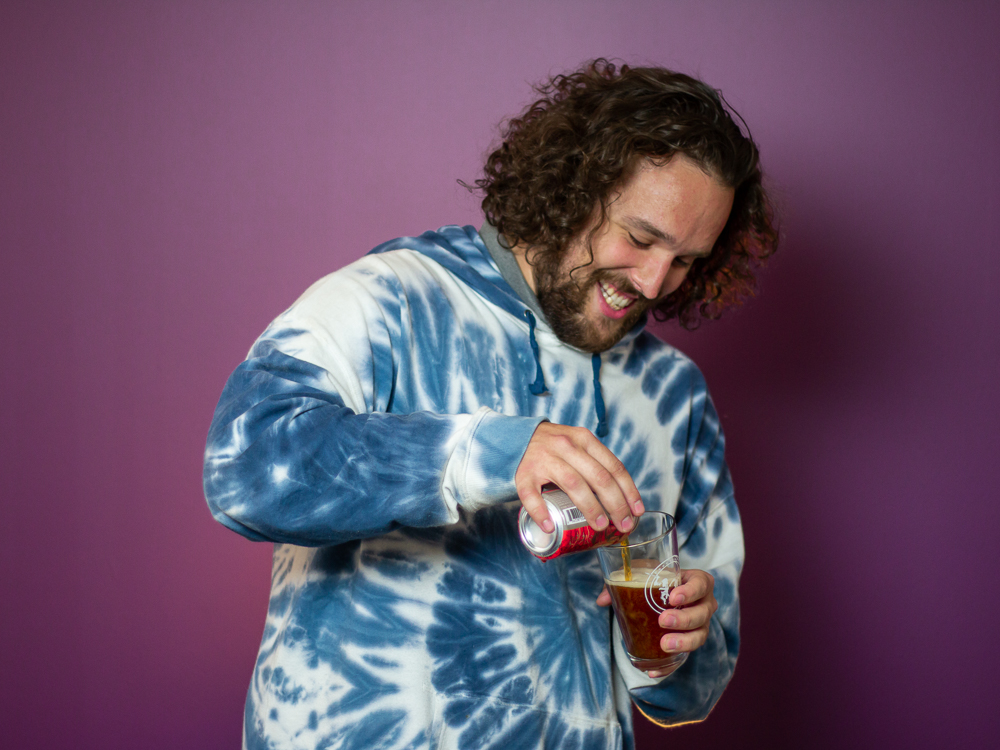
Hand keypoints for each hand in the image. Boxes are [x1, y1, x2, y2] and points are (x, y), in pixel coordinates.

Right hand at [515, 422, 642, 532]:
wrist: (517, 437)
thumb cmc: (555, 447)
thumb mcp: (578, 443)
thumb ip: (597, 461)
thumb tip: (623, 495)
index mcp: (584, 439)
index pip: (613, 466)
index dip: (628, 490)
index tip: (636, 510)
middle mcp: (566, 446)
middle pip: (598, 477)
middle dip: (615, 504)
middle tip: (623, 524)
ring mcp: (544, 459)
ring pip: (573, 484)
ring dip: (590, 508)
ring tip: (599, 526)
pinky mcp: (524, 474)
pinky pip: (532, 495)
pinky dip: (541, 512)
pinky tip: (551, 526)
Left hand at [596, 568, 717, 677]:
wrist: (664, 595)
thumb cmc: (658, 580)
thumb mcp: (643, 574)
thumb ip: (623, 582)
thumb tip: (603, 600)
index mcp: (697, 582)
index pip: (702, 584)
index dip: (691, 591)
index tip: (673, 598)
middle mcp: (704, 604)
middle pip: (702, 613)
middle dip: (684, 619)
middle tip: (663, 621)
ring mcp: (700, 625)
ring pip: (699, 636)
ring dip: (683, 642)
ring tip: (664, 645)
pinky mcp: (690, 643)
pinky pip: (685, 657)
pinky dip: (670, 665)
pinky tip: (654, 670)